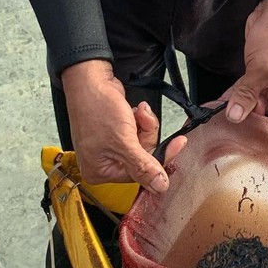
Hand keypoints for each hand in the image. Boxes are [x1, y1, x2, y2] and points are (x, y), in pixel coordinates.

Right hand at [60, 60, 186, 190]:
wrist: (90, 80)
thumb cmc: (96, 108)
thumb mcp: (124, 141)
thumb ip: (143, 166)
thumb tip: (159, 187)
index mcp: (100, 171)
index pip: (139, 174)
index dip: (159, 159)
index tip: (177, 145)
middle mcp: (103, 161)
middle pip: (142, 157)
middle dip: (148, 135)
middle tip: (146, 120)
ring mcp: (109, 145)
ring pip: (141, 142)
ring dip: (144, 125)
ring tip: (138, 112)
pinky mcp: (115, 131)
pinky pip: (137, 131)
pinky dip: (139, 119)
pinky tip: (134, 110)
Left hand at [223, 0, 267, 129]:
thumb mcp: (262, 69)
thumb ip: (247, 94)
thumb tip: (235, 117)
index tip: (264, 156)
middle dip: (253, 130)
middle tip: (232, 141)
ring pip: (255, 108)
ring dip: (238, 114)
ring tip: (218, 126)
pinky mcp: (256, 77)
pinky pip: (244, 94)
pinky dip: (231, 99)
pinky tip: (214, 107)